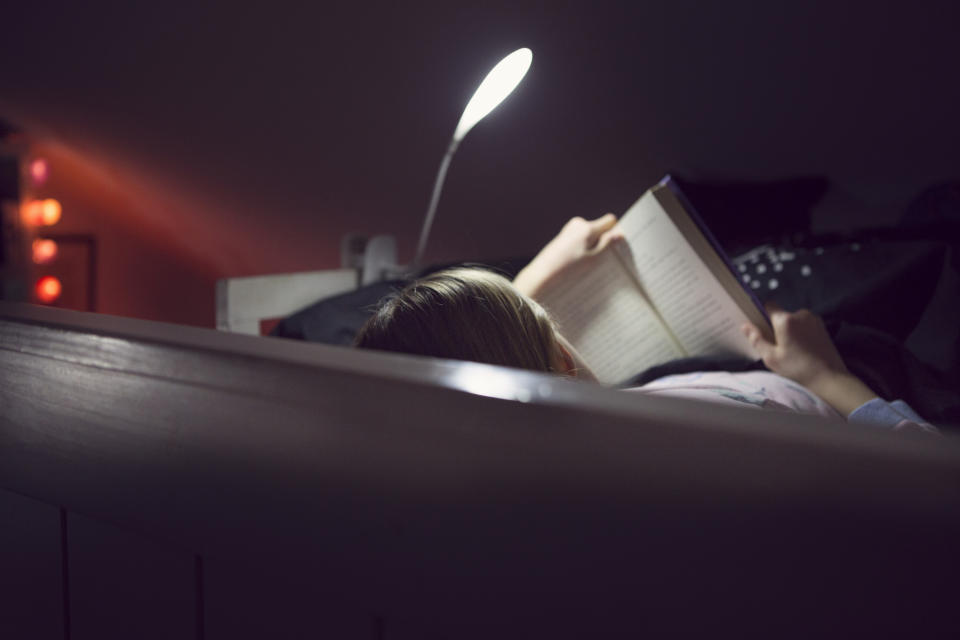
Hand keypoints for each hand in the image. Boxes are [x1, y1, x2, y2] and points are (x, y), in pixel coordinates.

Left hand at [513, 214, 623, 296]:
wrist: (541, 275)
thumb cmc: (568, 270)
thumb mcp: (593, 261)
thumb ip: (607, 245)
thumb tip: (619, 234)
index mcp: (587, 228)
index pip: (610, 221)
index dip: (615, 232)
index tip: (615, 246)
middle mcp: (578, 224)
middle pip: (599, 228)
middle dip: (603, 241)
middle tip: (602, 260)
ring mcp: (569, 230)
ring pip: (589, 235)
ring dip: (592, 247)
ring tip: (586, 264)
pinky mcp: (563, 237)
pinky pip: (580, 240)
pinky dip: (582, 249)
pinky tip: (577, 263)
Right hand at [742, 305, 876, 414]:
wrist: (829, 377)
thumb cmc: (798, 369)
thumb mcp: (771, 358)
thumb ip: (756, 339)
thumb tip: (745, 326)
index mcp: (785, 320)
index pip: (768, 305)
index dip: (762, 315)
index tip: (761, 328)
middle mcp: (800, 314)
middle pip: (781, 315)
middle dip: (776, 327)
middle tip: (777, 346)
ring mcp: (813, 319)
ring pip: (793, 320)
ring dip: (789, 330)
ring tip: (791, 350)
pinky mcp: (821, 325)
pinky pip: (804, 324)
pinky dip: (800, 333)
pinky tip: (802, 349)